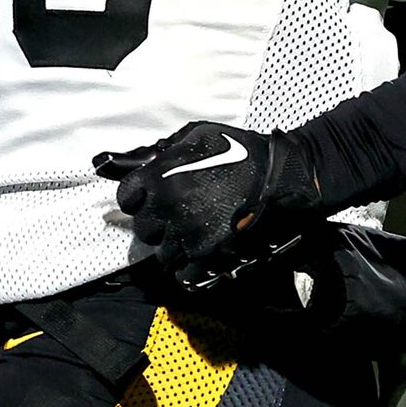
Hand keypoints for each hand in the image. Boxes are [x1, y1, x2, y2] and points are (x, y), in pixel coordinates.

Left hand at [94, 122, 321, 287]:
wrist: (278, 176)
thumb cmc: (239, 150)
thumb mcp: (196, 135)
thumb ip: (163, 150)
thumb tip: (128, 159)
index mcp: (159, 178)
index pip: (126, 198)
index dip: (138, 198)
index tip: (150, 198)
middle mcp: (167, 208)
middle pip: (144, 229)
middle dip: (157, 223)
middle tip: (176, 215)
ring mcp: (186, 234)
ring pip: (163, 253)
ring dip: (174, 245)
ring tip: (193, 233)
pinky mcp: (206, 254)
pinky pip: (183, 271)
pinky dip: (190, 264)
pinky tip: (202, 249)